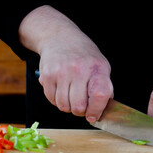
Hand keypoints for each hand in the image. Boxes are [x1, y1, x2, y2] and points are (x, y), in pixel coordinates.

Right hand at [19, 5, 112, 122]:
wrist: (60, 37)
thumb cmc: (84, 55)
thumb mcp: (101, 65)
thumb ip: (104, 87)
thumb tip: (102, 111)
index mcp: (97, 68)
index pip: (100, 95)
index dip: (97, 110)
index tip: (94, 116)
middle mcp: (79, 70)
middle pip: (79, 106)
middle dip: (81, 111)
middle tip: (82, 105)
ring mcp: (61, 72)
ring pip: (64, 106)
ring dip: (68, 107)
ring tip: (71, 96)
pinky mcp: (47, 75)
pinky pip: (52, 100)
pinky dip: (57, 100)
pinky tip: (62, 90)